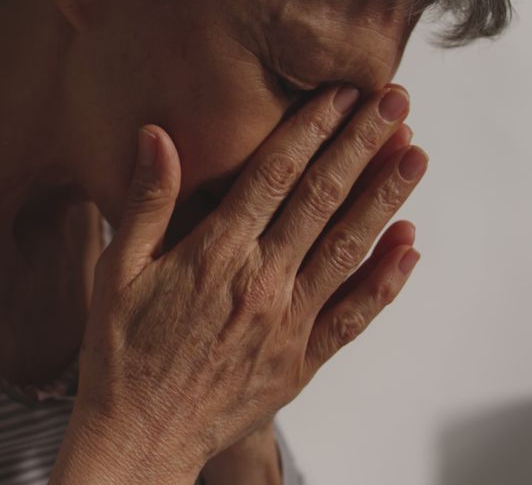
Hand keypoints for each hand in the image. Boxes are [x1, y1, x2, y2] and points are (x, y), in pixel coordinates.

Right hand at [50, 84, 427, 483]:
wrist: (139, 437)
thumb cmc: (121, 355)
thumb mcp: (116, 271)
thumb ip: (146, 202)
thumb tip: (157, 135)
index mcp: (215, 255)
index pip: (275, 175)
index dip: (311, 128)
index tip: (340, 94)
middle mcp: (260, 282)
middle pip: (323, 200)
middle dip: (362, 145)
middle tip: (396, 101)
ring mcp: (287, 323)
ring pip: (349, 248)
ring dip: (386, 197)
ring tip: (415, 154)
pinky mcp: (301, 361)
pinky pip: (354, 314)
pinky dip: (386, 279)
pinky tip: (409, 244)